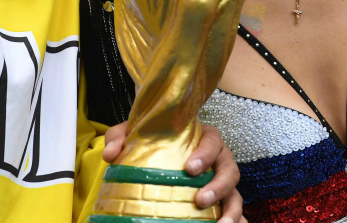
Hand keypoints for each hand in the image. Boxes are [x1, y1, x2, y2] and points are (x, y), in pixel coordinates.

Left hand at [102, 123, 244, 222]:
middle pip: (230, 169)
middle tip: (201, 200)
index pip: (213, 140)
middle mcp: (218, 159)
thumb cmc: (154, 142)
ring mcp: (221, 182)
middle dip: (219, 185)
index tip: (190, 168)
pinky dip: (235, 221)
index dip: (206, 154)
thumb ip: (120, 137)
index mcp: (204, 139)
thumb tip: (111, 154)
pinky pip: (232, 210)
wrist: (160, 154)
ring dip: (231, 210)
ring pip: (235, 194)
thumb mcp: (135, 134)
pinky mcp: (221, 201)